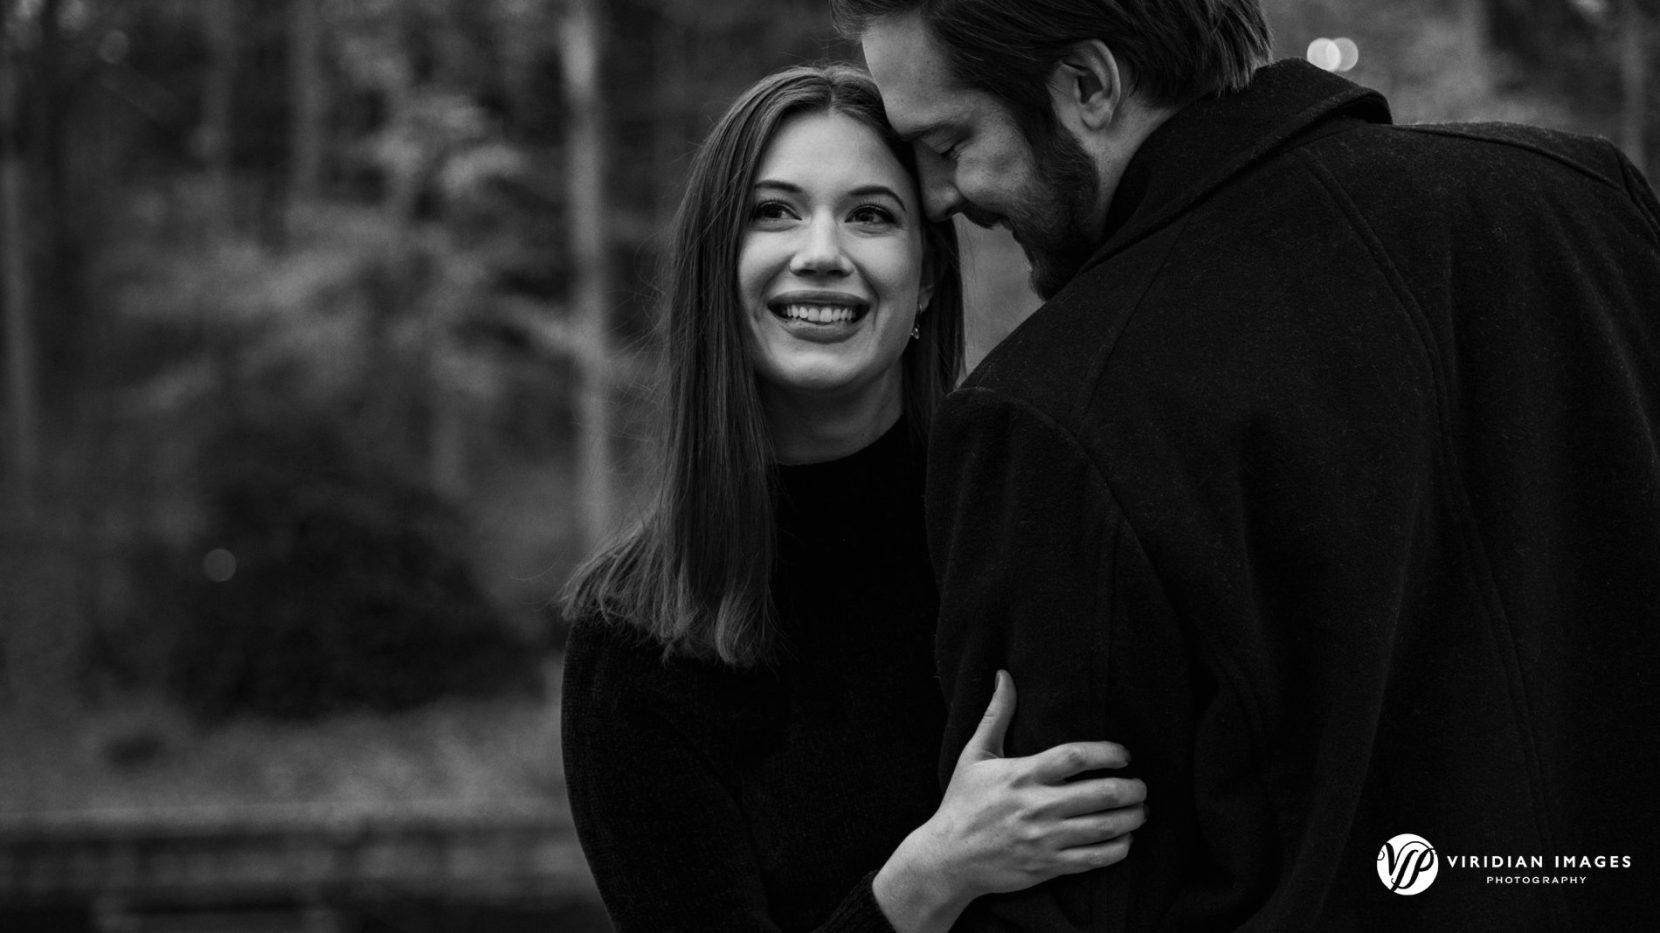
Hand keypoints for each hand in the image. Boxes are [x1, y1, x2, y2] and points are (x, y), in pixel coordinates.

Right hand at [874, 671, 1146, 931]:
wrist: (948, 858)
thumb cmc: (963, 803)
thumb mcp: (975, 756)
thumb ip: (996, 715)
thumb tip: (1005, 675)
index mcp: (1022, 775)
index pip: (1075, 757)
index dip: (1108, 752)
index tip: (1124, 754)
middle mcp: (1036, 806)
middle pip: (1100, 793)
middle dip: (1131, 788)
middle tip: (1141, 785)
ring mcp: (1044, 839)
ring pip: (1104, 828)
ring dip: (1132, 818)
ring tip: (1140, 810)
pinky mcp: (1048, 866)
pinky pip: (1094, 859)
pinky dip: (1118, 849)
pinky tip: (1124, 839)